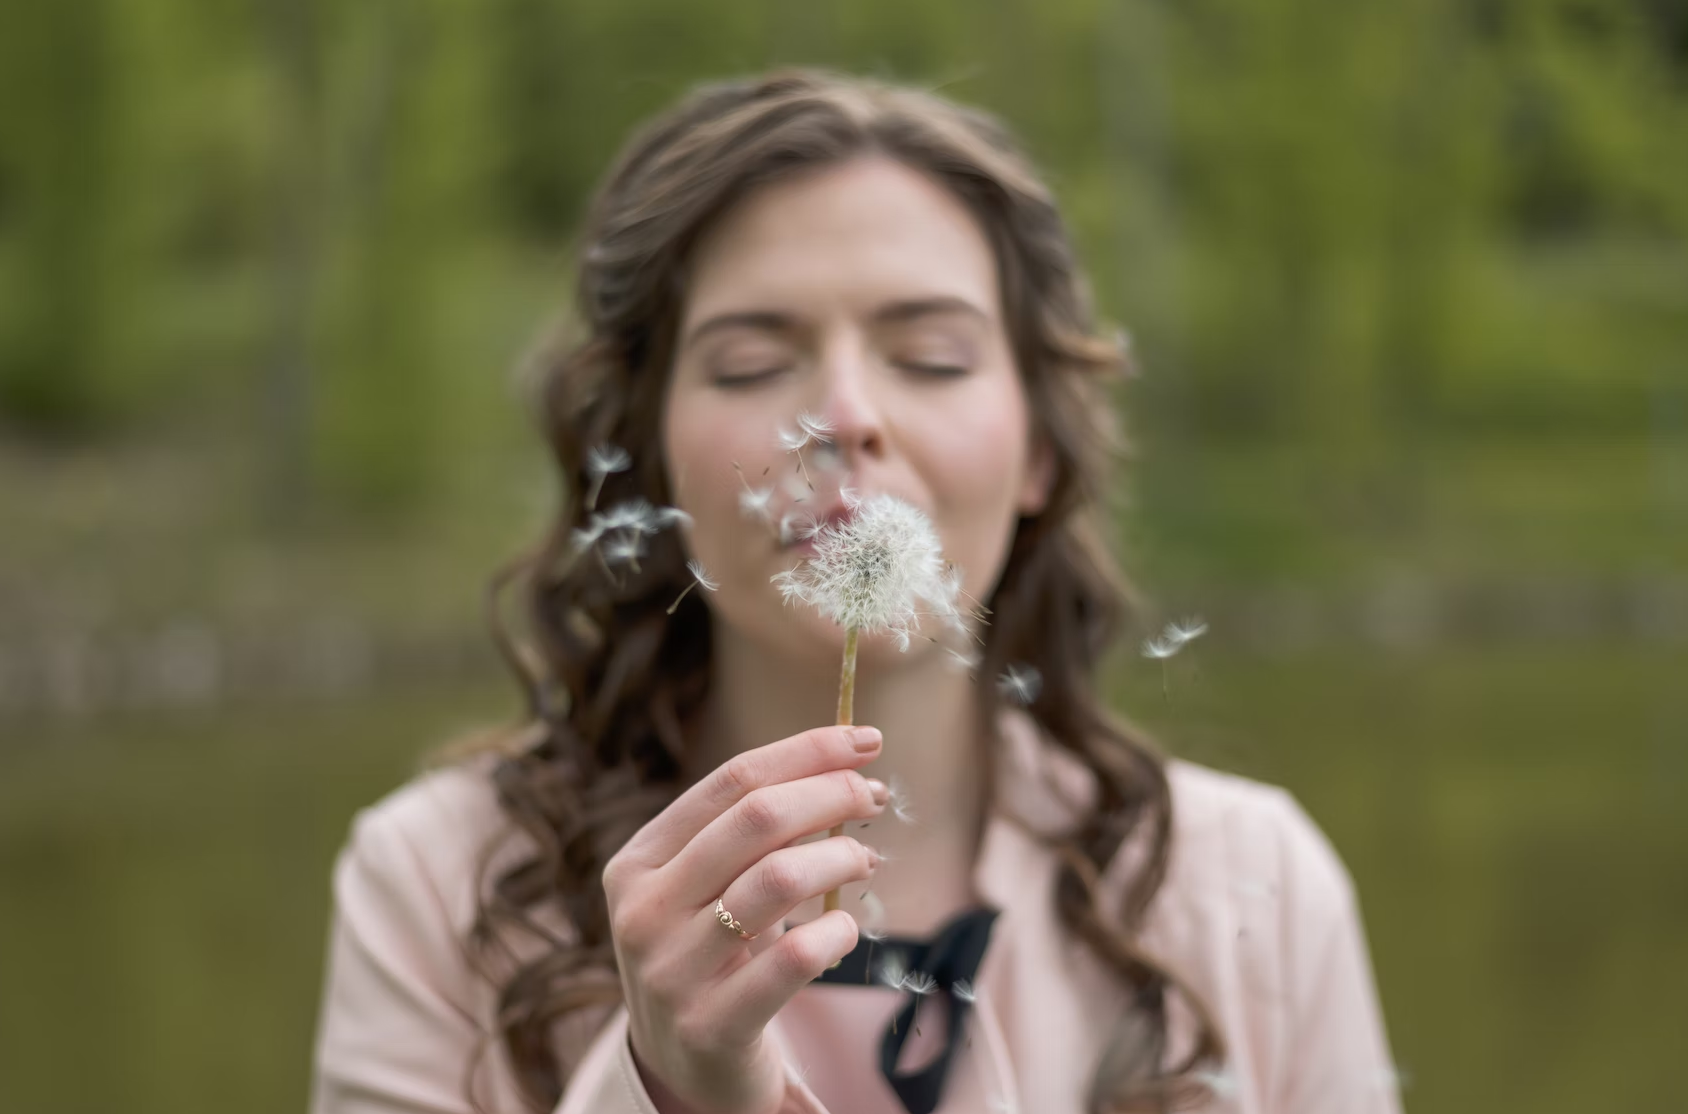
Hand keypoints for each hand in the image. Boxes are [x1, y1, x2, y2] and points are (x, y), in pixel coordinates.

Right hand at [603, 724, 887, 1113]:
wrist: (685, 1069)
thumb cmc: (712, 956)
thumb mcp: (706, 888)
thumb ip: (752, 833)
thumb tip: (847, 766)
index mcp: (638, 861)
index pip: (731, 781)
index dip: (806, 752)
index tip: (865, 741)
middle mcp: (643, 909)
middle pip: (756, 818)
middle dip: (829, 793)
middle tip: (872, 796)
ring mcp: (670, 970)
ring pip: (776, 878)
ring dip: (839, 856)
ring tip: (864, 858)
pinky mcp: (710, 1025)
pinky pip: (792, 959)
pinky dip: (835, 932)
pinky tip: (847, 929)